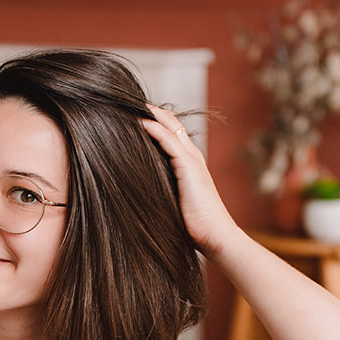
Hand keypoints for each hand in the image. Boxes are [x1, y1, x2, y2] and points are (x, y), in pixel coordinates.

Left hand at [140, 103, 239, 258]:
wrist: (215, 236)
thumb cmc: (195, 226)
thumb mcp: (173, 201)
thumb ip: (162, 188)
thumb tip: (137, 189)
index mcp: (189, 162)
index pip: (170, 131)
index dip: (152, 120)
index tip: (130, 115)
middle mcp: (192, 156)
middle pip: (170, 122)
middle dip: (148, 110)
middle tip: (124, 103)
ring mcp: (192, 159)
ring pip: (169, 126)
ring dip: (149, 113)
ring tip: (127, 104)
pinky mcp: (189, 167)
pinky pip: (169, 141)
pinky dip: (154, 129)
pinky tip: (138, 122)